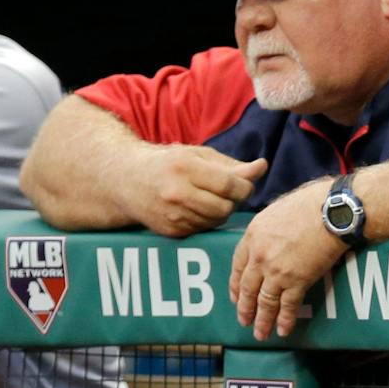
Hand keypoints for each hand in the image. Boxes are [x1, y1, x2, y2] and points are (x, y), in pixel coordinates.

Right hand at [123, 146, 266, 237]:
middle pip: (226, 207)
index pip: (231, 185)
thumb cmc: (169, 163)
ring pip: (216, 221)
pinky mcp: (170, 231)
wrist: (125, 180)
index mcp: (186, 167)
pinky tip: (197, 208)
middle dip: (234, 201)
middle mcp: (176, 193)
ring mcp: (171, 214)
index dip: (246, 187)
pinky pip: (203, 229)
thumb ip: (232, 165)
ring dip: (222, 211)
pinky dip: (207, 220)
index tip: (245, 184)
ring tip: (211, 198)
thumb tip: (262, 167)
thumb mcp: (198, 156)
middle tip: (228, 192)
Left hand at [229, 179, 345, 340]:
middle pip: (247, 288)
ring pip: (265, 301)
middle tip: (244, 320)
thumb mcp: (278, 209)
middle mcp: (259, 256)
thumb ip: (269, 229)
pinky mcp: (297, 281)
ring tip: (260, 333)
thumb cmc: (312, 203)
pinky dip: (285, 320)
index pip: (237, 266)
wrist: (334, 211)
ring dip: (262, 320)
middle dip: (245, 307)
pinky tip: (283, 330)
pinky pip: (288, 305)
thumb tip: (274, 238)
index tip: (236, 296)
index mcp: (252, 235)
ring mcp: (277, 271)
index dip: (235, 285)